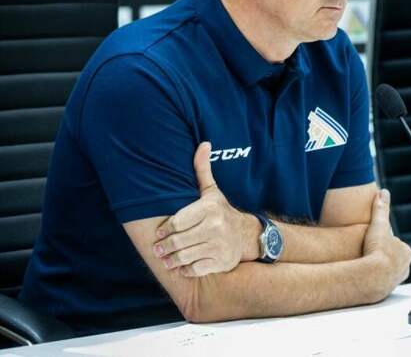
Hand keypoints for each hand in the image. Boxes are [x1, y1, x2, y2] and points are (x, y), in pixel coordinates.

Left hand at [153, 142, 259, 276]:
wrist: (247, 235)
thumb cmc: (222, 212)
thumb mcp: (212, 192)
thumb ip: (202, 169)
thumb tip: (203, 144)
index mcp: (209, 209)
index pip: (176, 222)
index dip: (164, 230)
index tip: (159, 233)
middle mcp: (215, 228)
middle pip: (177, 242)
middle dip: (164, 248)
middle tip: (158, 250)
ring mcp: (218, 246)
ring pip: (184, 257)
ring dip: (171, 261)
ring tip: (166, 260)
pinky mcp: (220, 263)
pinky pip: (195, 270)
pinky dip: (185, 271)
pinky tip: (182, 267)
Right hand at [361, 189, 410, 301]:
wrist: (370, 277)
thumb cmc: (376, 251)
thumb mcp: (378, 225)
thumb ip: (381, 208)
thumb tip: (383, 192)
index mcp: (406, 252)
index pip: (394, 244)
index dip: (383, 242)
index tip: (373, 243)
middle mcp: (404, 268)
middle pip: (392, 259)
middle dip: (382, 256)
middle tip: (368, 254)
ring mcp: (396, 281)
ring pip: (387, 272)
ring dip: (378, 269)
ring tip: (365, 266)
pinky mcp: (386, 292)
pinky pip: (380, 283)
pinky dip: (373, 280)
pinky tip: (364, 277)